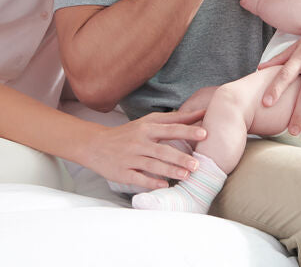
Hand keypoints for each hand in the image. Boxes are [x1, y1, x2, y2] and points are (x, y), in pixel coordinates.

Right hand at [82, 108, 206, 189]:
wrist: (95, 145)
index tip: (205, 133)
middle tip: (198, 163)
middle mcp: (139, 142)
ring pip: (152, 165)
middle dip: (180, 156)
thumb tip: (200, 113)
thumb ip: (173, 119)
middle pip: (162, 149)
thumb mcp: (147, 122)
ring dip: (170, 170)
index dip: (187, 131)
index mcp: (146, 128)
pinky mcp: (122, 172)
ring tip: (187, 175)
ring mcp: (130, 158)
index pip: (170, 128)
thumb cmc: (128, 133)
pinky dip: (151, 182)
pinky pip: (138, 178)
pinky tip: (165, 185)